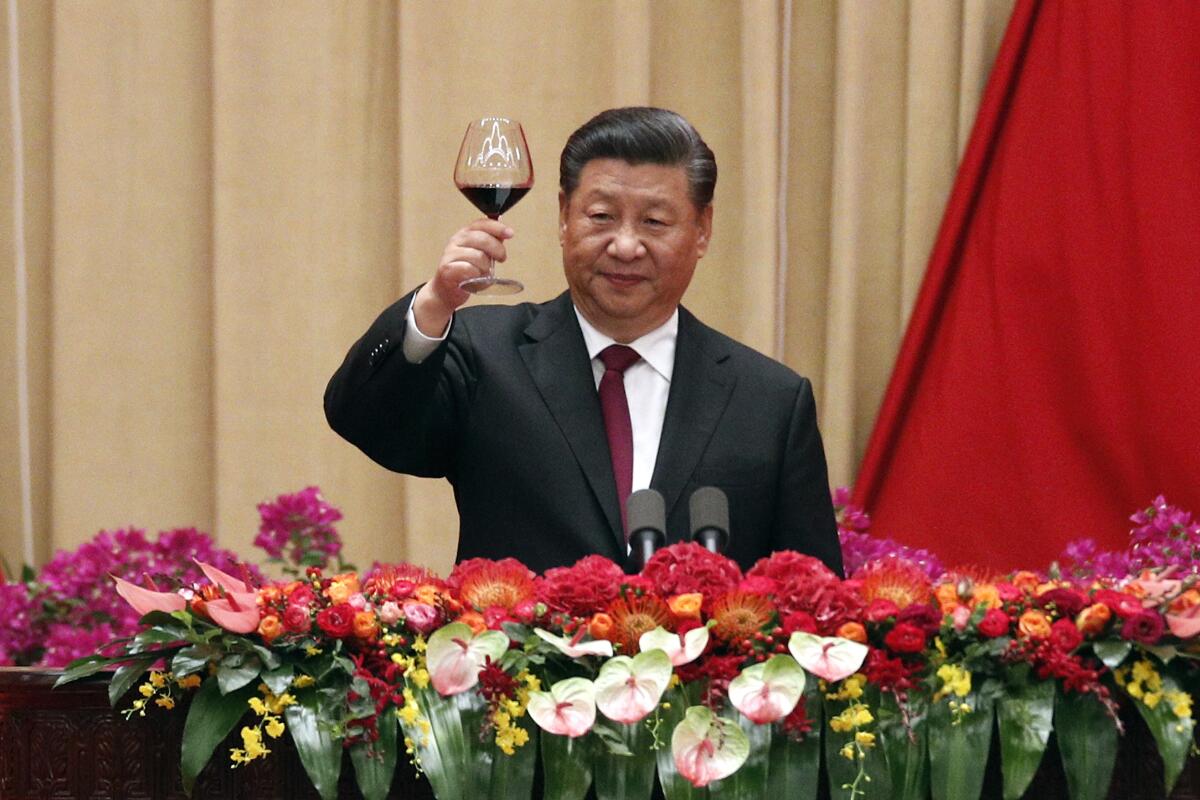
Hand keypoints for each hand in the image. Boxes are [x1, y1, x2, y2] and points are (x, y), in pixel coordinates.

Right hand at [413, 219, 513, 335]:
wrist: (447, 291)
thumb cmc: (466, 273)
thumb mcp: (482, 256)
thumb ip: (492, 244)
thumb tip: (505, 233)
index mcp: (465, 234)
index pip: (482, 224)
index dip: (497, 227)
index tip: (510, 233)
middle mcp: (456, 241)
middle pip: (482, 238)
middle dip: (497, 249)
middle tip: (501, 258)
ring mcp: (450, 254)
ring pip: (478, 255)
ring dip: (486, 267)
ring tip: (483, 273)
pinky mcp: (446, 269)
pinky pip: (468, 268)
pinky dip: (476, 274)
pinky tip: (474, 277)